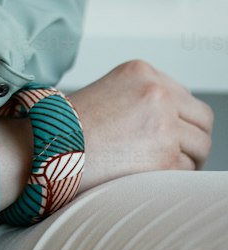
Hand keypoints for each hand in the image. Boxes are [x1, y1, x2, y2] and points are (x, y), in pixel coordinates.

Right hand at [65, 58, 213, 188]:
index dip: (179, 120)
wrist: (48, 146)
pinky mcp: (165, 156)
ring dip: (184, 160)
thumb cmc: (72, 125)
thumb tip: (179, 121)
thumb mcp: (110, 92)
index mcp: (143, 71)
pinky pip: (186, 171)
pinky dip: (170, 178)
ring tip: (155, 166)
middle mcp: (157, 92)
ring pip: (200, 147)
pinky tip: (145, 175)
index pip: (185, 97)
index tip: (169, 135)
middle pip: (202, 121)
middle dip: (191, 140)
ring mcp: (164, 124)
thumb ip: (145, 97)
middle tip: (172, 154)